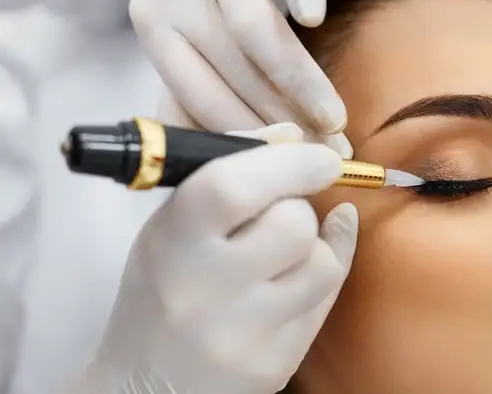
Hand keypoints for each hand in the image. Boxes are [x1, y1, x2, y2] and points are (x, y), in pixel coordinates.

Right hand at [67, 123, 357, 393]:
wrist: (149, 387)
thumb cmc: (161, 291)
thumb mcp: (172, 228)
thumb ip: (226, 175)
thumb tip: (295, 138)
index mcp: (171, 244)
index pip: (232, 186)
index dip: (289, 162)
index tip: (319, 156)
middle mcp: (204, 291)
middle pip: (293, 223)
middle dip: (298, 205)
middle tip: (279, 212)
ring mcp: (242, 333)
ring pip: (320, 262)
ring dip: (311, 245)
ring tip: (280, 253)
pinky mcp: (274, 364)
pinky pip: (326, 300)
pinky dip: (322, 273)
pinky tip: (303, 269)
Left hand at [130, 0, 352, 157]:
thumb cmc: (223, 0)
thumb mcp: (203, 45)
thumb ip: (209, 94)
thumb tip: (237, 169)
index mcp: (154, 28)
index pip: (203, 99)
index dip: (253, 141)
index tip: (291, 170)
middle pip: (235, 73)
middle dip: (286, 124)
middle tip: (328, 155)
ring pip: (256, 32)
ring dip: (302, 84)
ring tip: (335, 119)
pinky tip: (314, 17)